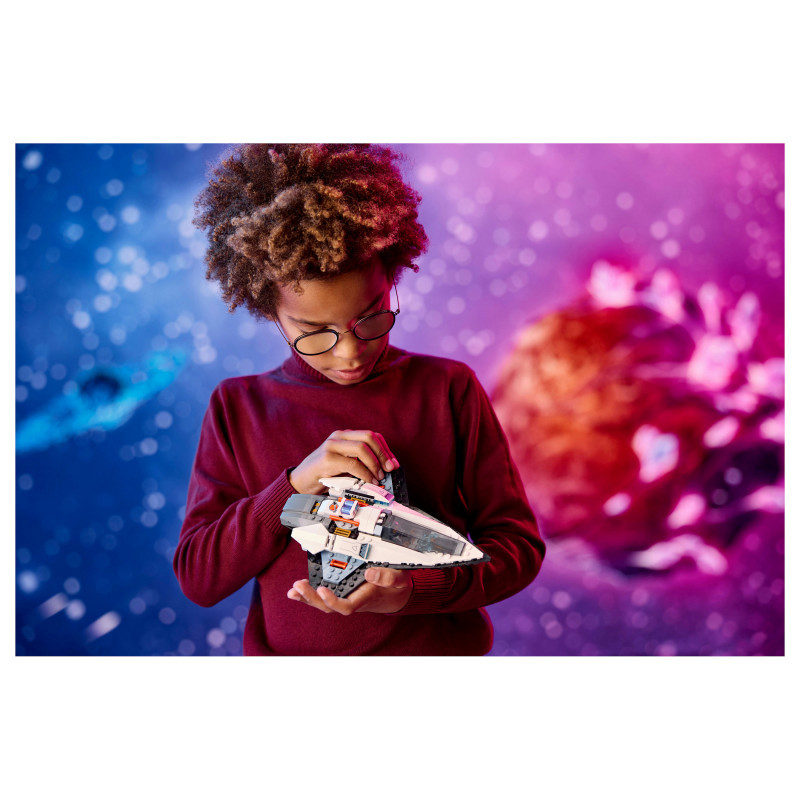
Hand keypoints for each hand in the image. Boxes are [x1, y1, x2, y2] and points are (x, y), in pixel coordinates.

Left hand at [287, 567, 412, 613]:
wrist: (395, 595)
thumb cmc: (396, 586)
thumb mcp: (400, 578)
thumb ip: (389, 576)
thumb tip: (369, 573)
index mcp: (365, 597)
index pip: (346, 606)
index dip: (333, 601)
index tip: (323, 589)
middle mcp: (353, 600)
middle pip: (329, 606)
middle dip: (312, 598)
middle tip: (300, 586)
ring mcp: (345, 597)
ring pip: (323, 604)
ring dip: (307, 597)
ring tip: (294, 589)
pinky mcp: (341, 592)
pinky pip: (323, 598)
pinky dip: (308, 595)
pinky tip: (296, 592)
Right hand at [288, 429, 399, 494]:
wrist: (299, 481)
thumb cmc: (323, 473)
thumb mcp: (344, 463)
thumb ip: (360, 461)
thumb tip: (384, 468)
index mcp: (344, 436)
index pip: (371, 435)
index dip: (385, 449)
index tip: (393, 463)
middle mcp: (338, 437)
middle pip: (369, 437)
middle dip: (383, 454)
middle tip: (389, 469)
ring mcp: (331, 446)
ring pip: (362, 448)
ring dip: (375, 464)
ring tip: (379, 477)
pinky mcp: (327, 459)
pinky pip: (353, 464)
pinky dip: (365, 474)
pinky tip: (369, 480)